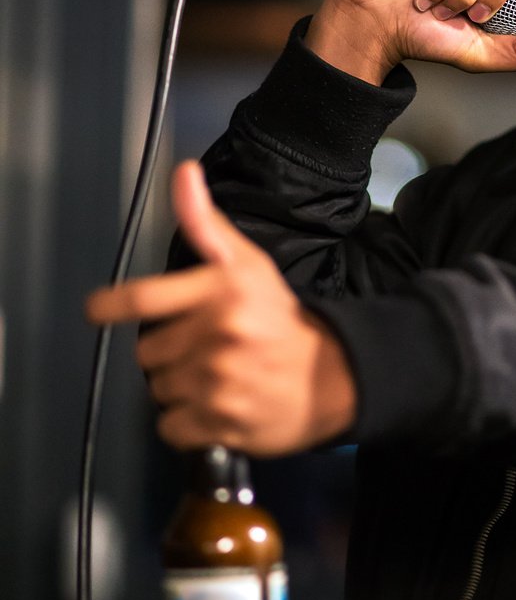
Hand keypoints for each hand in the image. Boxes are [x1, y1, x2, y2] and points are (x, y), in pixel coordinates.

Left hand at [85, 161, 356, 455]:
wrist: (333, 376)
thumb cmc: (280, 319)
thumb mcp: (248, 263)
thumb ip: (206, 223)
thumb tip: (182, 172)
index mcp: (221, 291)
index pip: (143, 297)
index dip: (110, 305)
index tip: (96, 311)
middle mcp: (219, 334)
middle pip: (147, 352)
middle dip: (169, 353)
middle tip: (203, 349)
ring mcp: (221, 381)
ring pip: (159, 390)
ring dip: (179, 388)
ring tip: (215, 378)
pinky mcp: (224, 422)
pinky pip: (171, 427)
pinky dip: (186, 424)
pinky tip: (214, 407)